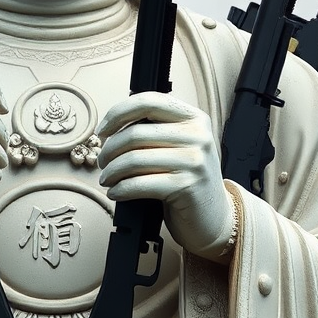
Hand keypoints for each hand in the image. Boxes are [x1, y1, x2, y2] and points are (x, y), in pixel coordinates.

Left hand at [96, 93, 235, 260]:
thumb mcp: (180, 145)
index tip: (103, 130)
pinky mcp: (186, 186)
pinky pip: (140, 184)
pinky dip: (121, 189)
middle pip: (135, 133)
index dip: (118, 113)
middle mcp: (197, 135)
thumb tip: (112, 126)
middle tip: (102, 162)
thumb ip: (156, 130)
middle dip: (109, 150)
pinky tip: (116, 192)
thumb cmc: (189, 179)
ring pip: (134, 159)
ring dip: (111, 171)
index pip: (148, 101)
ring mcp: (194, 160)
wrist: (215, 216)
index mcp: (194, 118)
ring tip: (107, 179)